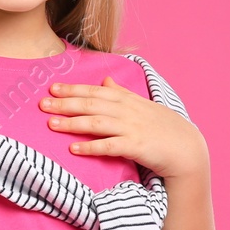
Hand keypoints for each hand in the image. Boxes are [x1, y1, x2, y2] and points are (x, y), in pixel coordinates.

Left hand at [41, 77, 208, 180]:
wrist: (187, 149)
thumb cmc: (163, 127)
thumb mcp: (143, 105)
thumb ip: (122, 93)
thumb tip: (106, 80)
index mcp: (127, 100)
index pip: (95, 92)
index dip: (73, 89)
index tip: (52, 88)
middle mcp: (127, 111)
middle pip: (91, 105)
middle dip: (65, 103)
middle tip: (42, 104)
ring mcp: (132, 128)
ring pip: (96, 123)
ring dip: (72, 123)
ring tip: (51, 124)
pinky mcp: (136, 147)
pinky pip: (109, 146)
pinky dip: (91, 147)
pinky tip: (74, 149)